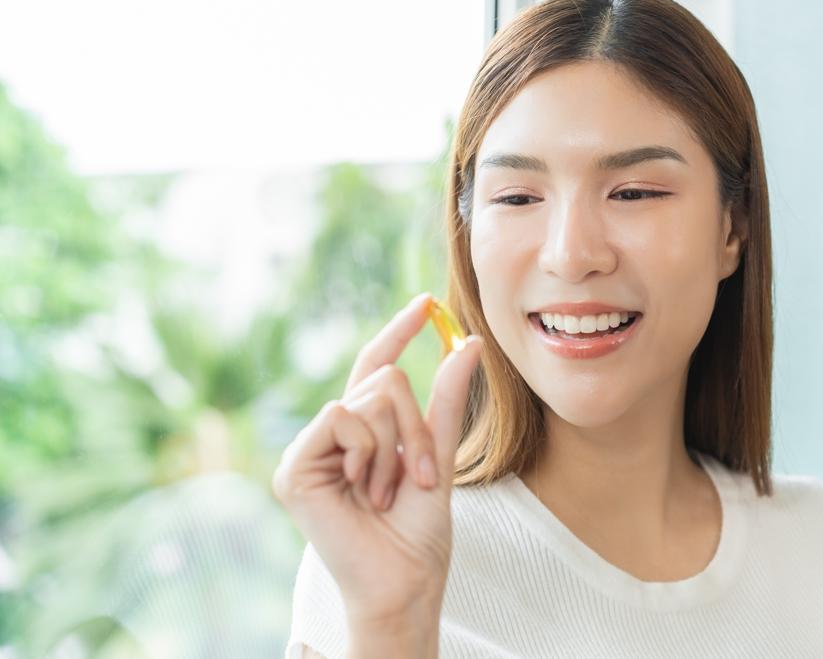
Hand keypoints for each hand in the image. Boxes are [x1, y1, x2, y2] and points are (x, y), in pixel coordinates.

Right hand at [272, 292, 482, 632]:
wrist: (406, 578)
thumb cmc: (419, 530)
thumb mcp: (440, 454)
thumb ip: (447, 400)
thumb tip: (467, 342)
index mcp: (364, 432)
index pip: (376, 367)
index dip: (399, 332)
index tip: (427, 303)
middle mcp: (332, 435)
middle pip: (382, 379)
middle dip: (414, 426)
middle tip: (415, 477)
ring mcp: (309, 450)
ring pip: (367, 397)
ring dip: (396, 446)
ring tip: (388, 491)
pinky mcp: (295, 468)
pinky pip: (341, 416)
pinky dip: (368, 452)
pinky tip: (363, 490)